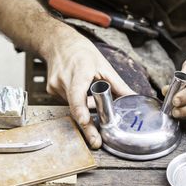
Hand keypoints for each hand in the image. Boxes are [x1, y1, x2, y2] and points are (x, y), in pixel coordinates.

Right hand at [44, 28, 134, 147]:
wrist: (58, 43)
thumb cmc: (81, 52)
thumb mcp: (104, 65)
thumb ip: (119, 85)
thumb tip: (134, 98)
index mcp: (79, 70)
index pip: (77, 93)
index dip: (80, 109)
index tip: (84, 121)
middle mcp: (64, 79)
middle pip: (76, 107)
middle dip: (86, 126)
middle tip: (96, 141)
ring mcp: (55, 86)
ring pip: (73, 106)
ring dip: (85, 107)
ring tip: (91, 95)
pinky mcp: (51, 90)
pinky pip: (68, 102)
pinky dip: (77, 101)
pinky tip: (81, 91)